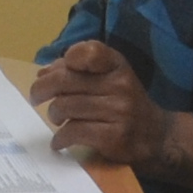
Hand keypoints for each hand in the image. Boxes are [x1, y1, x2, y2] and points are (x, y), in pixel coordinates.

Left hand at [28, 39, 162, 167]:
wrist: (156, 136)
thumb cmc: (124, 103)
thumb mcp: (108, 78)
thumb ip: (77, 72)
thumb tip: (42, 73)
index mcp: (117, 65)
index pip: (90, 51)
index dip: (67, 59)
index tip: (54, 70)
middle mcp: (120, 85)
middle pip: (65, 80)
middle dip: (42, 89)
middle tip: (36, 97)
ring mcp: (119, 111)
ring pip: (65, 107)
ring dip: (54, 114)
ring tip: (57, 119)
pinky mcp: (114, 136)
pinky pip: (73, 132)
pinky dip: (60, 138)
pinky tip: (59, 141)